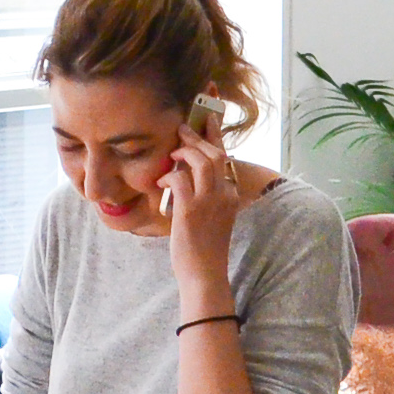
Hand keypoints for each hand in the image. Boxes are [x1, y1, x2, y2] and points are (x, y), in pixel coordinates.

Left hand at [160, 117, 244, 300]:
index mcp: (231, 196)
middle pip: (216, 154)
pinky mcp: (191, 211)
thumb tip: (184, 177)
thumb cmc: (203, 249)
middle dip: (198, 136)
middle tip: (182, 128)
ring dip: (185, 151)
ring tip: (173, 151)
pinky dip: (169, 175)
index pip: (225, 157)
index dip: (215, 135)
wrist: (205, 275)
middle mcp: (224, 195)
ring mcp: (210, 203)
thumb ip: (205, 196)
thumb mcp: (212, 218)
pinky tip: (162, 180)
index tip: (208, 117)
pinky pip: (180, 180)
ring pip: (203, 161)